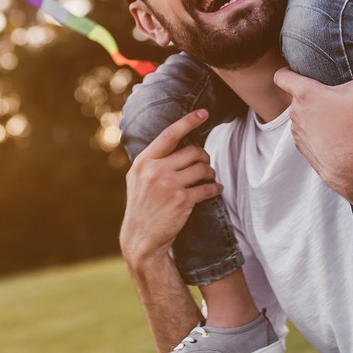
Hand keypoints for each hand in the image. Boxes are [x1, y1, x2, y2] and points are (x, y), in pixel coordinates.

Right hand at [120, 109, 222, 267]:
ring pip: (202, 168)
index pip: (169, 134)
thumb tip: (174, 140)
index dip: (188, 121)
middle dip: (203, 156)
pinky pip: (207, 188)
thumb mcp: (137, 178)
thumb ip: (151, 160)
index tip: (203, 113)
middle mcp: (155, 170)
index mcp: (144, 161)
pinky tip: (215, 190)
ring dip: (210, 172)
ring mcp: (169, 185)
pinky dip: (215, 188)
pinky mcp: (182, 201)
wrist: (141, 239)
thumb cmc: (142, 206)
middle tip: (205, 163)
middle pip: (192, 151)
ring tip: (208, 177)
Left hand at [274, 39, 352, 198]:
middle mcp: (294, 111)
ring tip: (333, 116)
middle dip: (311, 94)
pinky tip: (331, 133)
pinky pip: (304, 132)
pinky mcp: (300, 146)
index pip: (281, 76)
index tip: (299, 72)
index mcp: (305, 94)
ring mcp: (296, 130)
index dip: (287, 72)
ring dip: (312, 113)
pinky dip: (314, 130)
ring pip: (300, 114)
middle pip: (296, 95)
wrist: (352, 168)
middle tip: (331, 96)